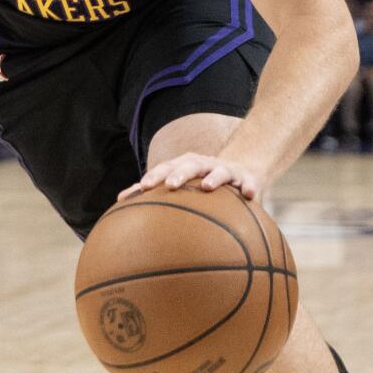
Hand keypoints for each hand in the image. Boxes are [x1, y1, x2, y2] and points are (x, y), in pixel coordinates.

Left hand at [120, 153, 262, 203]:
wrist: (239, 170)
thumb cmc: (202, 184)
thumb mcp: (182, 187)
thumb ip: (156, 197)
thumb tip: (121, 207)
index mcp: (183, 166)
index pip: (164, 169)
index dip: (152, 178)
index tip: (139, 190)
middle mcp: (202, 165)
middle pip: (187, 165)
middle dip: (177, 173)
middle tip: (169, 185)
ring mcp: (224, 170)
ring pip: (218, 171)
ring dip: (213, 177)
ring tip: (208, 187)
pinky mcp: (246, 178)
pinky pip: (249, 183)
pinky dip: (250, 187)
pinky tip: (251, 195)